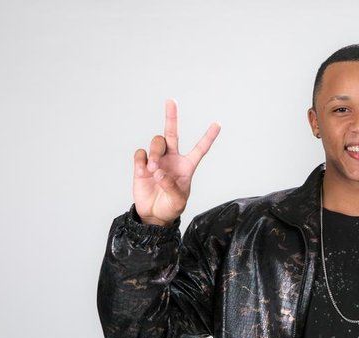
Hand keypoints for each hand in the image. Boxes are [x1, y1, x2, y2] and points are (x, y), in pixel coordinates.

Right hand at [133, 99, 220, 225]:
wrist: (154, 215)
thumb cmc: (171, 207)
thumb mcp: (178, 200)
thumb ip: (171, 186)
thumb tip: (159, 172)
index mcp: (187, 166)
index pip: (200, 149)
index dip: (208, 137)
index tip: (218, 124)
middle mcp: (172, 158)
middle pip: (171, 133)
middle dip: (171, 116)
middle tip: (171, 101)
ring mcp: (157, 160)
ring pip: (156, 142)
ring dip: (156, 152)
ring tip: (155, 169)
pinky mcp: (142, 165)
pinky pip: (140, 153)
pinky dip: (142, 160)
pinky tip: (144, 170)